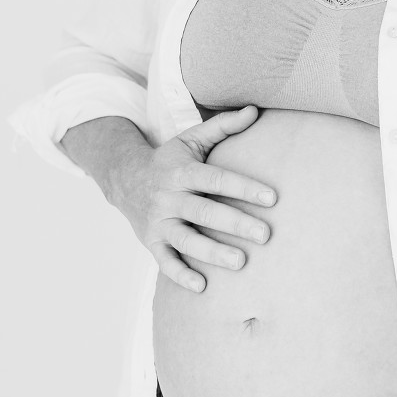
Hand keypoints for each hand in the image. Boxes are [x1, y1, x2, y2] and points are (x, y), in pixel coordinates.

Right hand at [111, 106, 277, 292]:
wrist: (123, 178)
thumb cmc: (169, 160)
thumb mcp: (191, 139)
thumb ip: (223, 127)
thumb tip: (254, 110)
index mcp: (182, 172)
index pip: (215, 179)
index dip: (243, 187)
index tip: (272, 198)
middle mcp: (169, 198)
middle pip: (204, 212)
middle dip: (235, 224)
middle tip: (266, 235)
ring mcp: (159, 222)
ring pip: (185, 240)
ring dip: (212, 253)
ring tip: (241, 262)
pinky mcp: (151, 242)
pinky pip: (165, 262)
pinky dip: (180, 275)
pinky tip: (202, 286)